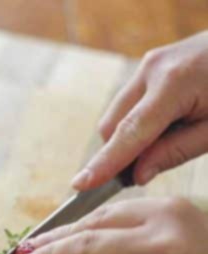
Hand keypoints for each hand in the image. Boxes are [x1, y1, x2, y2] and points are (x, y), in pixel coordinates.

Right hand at [73, 32, 207, 190]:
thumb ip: (177, 151)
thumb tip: (137, 175)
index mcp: (174, 83)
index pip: (129, 133)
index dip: (105, 162)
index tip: (80, 184)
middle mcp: (151, 69)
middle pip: (113, 125)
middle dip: (119, 153)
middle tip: (142, 174)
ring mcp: (148, 64)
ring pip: (117, 115)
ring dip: (129, 138)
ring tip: (165, 143)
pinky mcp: (149, 65)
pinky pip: (128, 102)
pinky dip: (136, 122)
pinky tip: (165, 126)